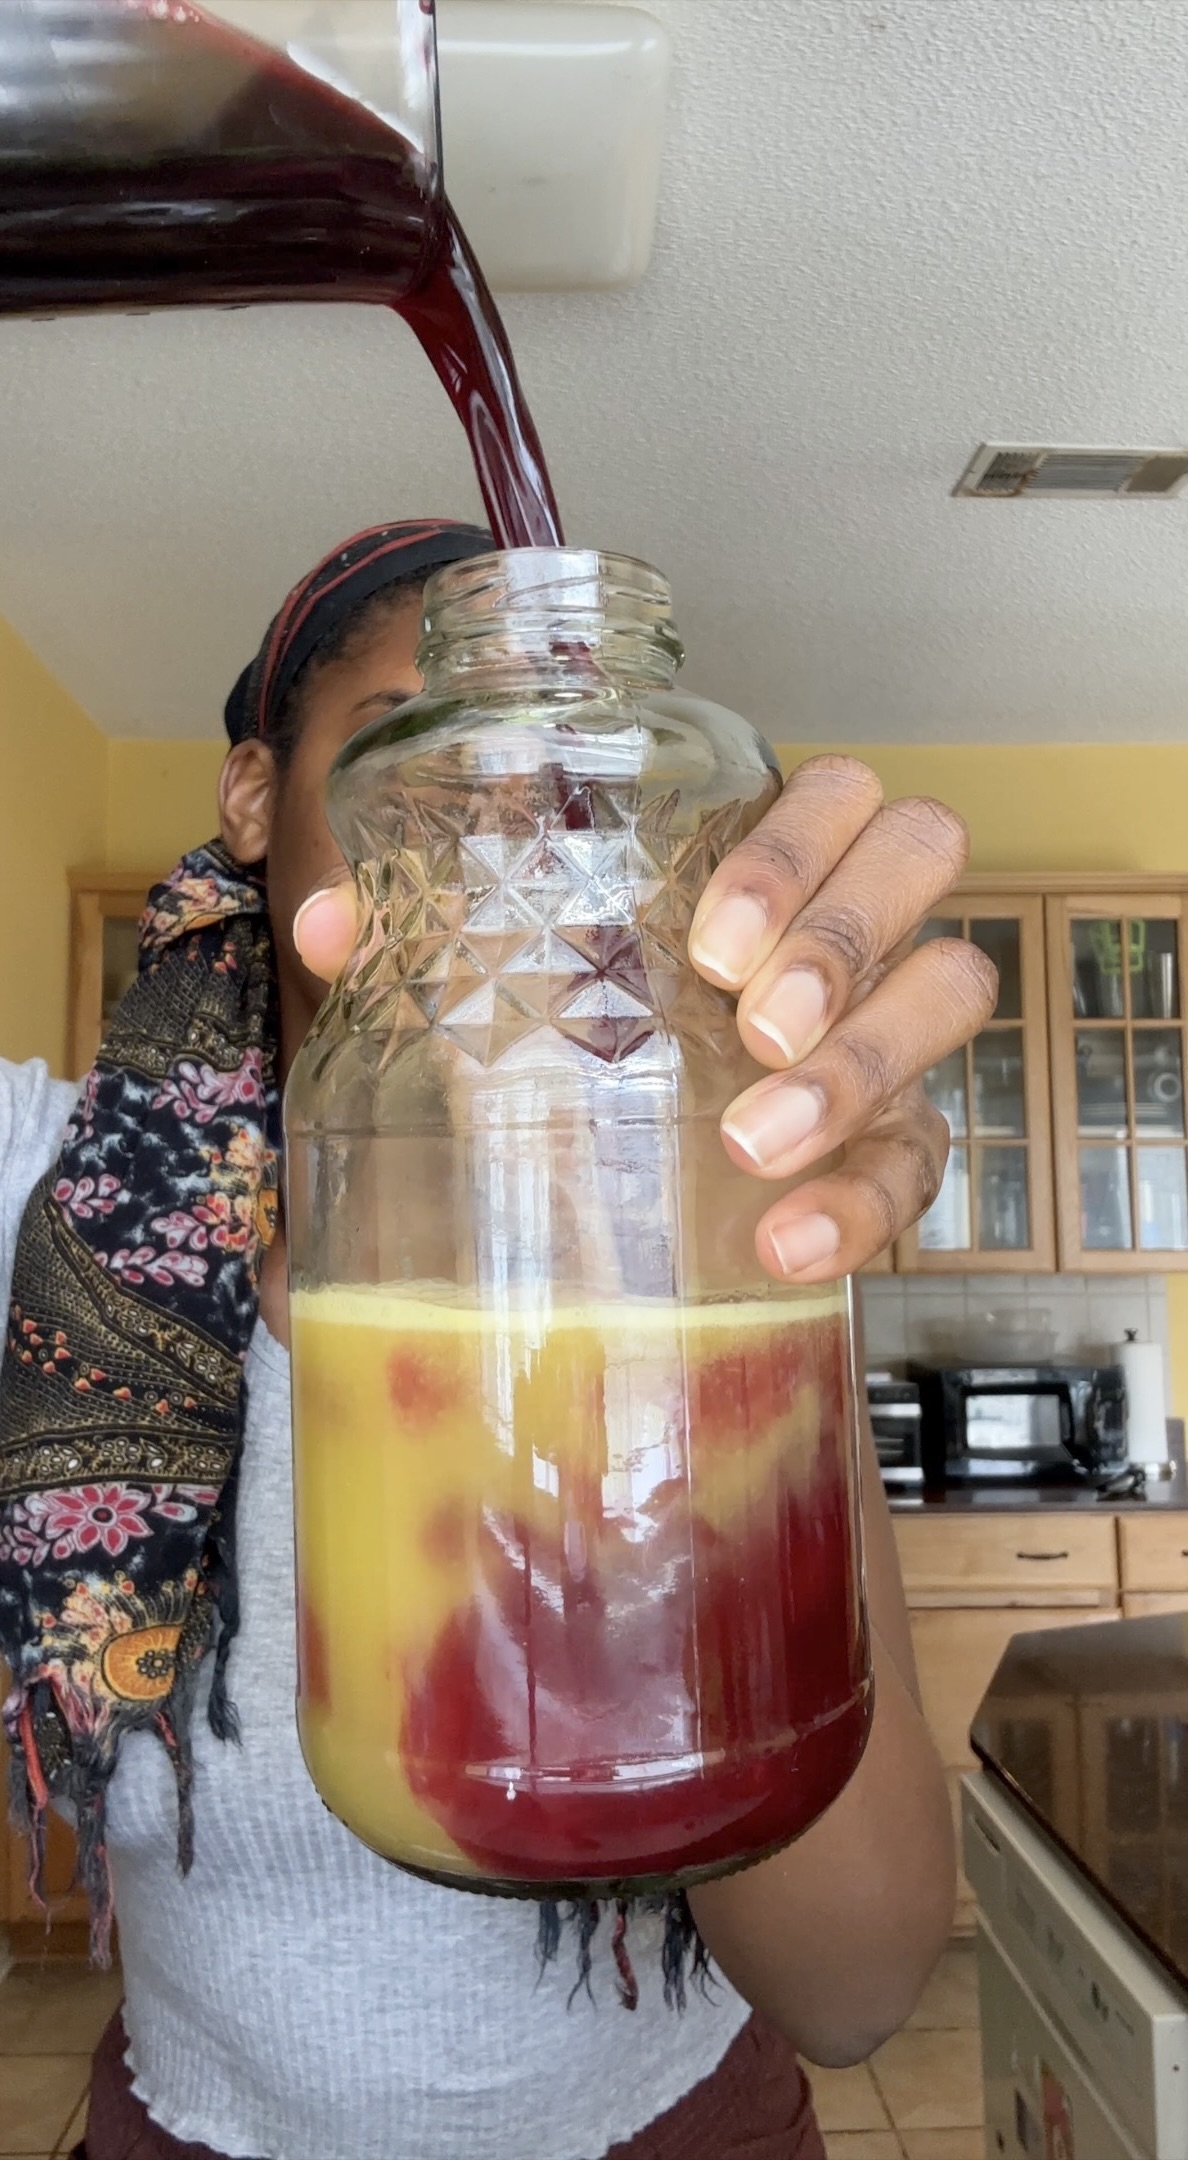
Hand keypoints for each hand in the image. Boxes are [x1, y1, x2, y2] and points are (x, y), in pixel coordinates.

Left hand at [294, 755, 995, 1280]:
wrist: (606, 1188)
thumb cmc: (568, 1040)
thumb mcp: (500, 986)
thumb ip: (419, 941)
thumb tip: (331, 921)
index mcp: (755, 860)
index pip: (836, 790)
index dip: (800, 846)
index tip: (711, 936)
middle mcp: (841, 927)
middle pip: (925, 850)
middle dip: (846, 932)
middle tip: (750, 1022)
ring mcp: (883, 1031)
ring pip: (954, 986)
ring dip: (864, 1059)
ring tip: (755, 1137)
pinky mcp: (894, 1145)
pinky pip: (924, 1160)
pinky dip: (863, 1204)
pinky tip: (783, 1244)